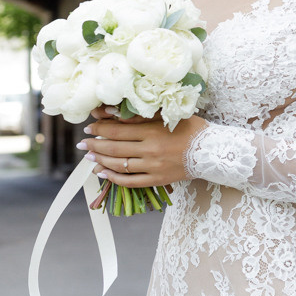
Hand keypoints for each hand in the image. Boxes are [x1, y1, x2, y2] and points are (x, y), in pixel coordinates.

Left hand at [80, 111, 208, 188]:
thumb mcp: (168, 115)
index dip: (100, 129)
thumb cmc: (192, 129)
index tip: (90, 127)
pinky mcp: (157, 180)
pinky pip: (130, 182)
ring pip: (119, 165)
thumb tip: (114, 113)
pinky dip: (114, 178)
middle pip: (114, 148)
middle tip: (83, 143)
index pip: (117, 130)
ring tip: (90, 158)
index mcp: (152, 132)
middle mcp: (150, 150)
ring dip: (101, 161)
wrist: (212, 151)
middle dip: (95, 145)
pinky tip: (104, 174)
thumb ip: (142, 114)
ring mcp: (153, 167)